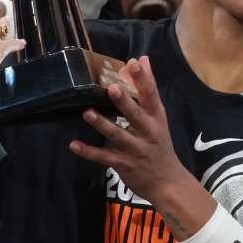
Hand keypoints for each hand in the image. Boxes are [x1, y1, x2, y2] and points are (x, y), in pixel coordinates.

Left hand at [68, 57, 203, 237]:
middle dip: (125, 102)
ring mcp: (136, 149)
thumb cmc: (159, 144)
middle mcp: (148, 132)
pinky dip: (88, 152)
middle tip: (112, 88)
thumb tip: (142, 59)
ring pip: (117, 136)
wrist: (168, 183)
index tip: (134, 62)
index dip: (144, 79)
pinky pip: (104, 157)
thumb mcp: (157, 117)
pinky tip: (74, 145)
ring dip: (102, 124)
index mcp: (156, 118)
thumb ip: (147, 89)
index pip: (151, 95)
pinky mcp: (124, 164)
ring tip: (87, 112)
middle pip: (136, 115)